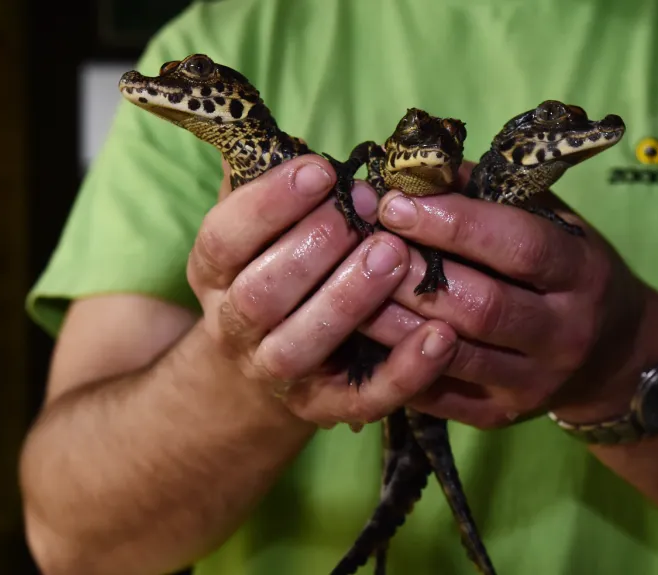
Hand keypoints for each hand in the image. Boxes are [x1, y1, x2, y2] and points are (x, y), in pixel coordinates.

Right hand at [188, 155, 458, 427]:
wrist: (261, 376)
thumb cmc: (277, 276)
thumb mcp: (257, 232)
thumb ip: (265, 185)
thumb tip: (285, 135)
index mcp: (215, 275)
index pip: (224, 239)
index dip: (268, 204)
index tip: (320, 170)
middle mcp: (236, 328)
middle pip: (260, 294)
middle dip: (313, 248)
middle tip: (367, 211)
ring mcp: (279, 374)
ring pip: (302, 345)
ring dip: (349, 300)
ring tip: (395, 255)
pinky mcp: (327, 409)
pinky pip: (365, 398)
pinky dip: (405, 371)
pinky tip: (441, 335)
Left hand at [360, 162, 657, 428]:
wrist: (611, 356)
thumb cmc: (568, 271)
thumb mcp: (552, 222)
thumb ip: (490, 195)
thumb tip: (416, 169)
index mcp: (582, 273)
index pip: (520, 247)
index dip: (455, 223)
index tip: (395, 202)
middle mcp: (564, 334)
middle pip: (481, 307)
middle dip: (413, 272)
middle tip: (360, 242)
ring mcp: (532, 383)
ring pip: (451, 354)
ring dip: (390, 319)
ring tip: (344, 284)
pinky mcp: (500, 416)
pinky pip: (437, 393)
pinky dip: (394, 361)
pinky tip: (359, 332)